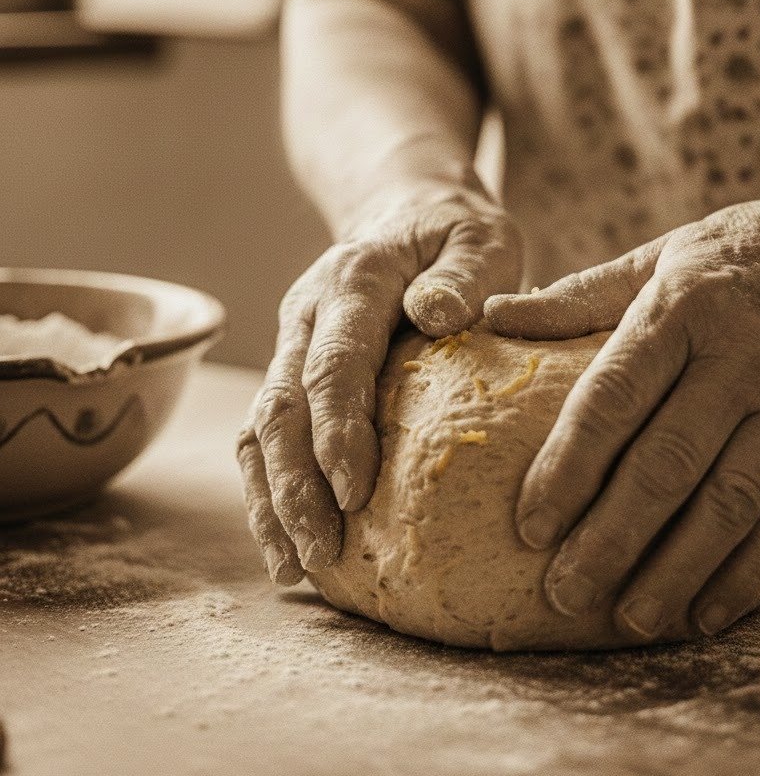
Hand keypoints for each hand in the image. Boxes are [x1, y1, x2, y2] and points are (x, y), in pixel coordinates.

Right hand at [238, 181, 522, 583]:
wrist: (406, 210)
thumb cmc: (456, 233)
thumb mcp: (480, 238)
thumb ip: (464, 275)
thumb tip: (434, 314)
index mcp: (354, 280)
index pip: (335, 362)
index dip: (337, 430)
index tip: (355, 494)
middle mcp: (308, 313)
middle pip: (282, 405)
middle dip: (294, 484)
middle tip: (322, 552)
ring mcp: (293, 341)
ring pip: (261, 427)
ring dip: (271, 497)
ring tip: (293, 566)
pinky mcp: (295, 368)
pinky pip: (269, 433)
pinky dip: (271, 488)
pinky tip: (287, 542)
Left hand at [485, 194, 759, 638]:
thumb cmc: (737, 256)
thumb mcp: (659, 255)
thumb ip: (578, 294)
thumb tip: (491, 313)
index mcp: (682, 307)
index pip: (615, 397)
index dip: (570, 465)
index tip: (529, 524)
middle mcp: (740, 359)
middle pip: (668, 463)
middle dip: (612, 537)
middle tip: (562, 594)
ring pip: (728, 503)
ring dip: (676, 570)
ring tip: (629, 621)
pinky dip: (747, 574)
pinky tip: (706, 615)